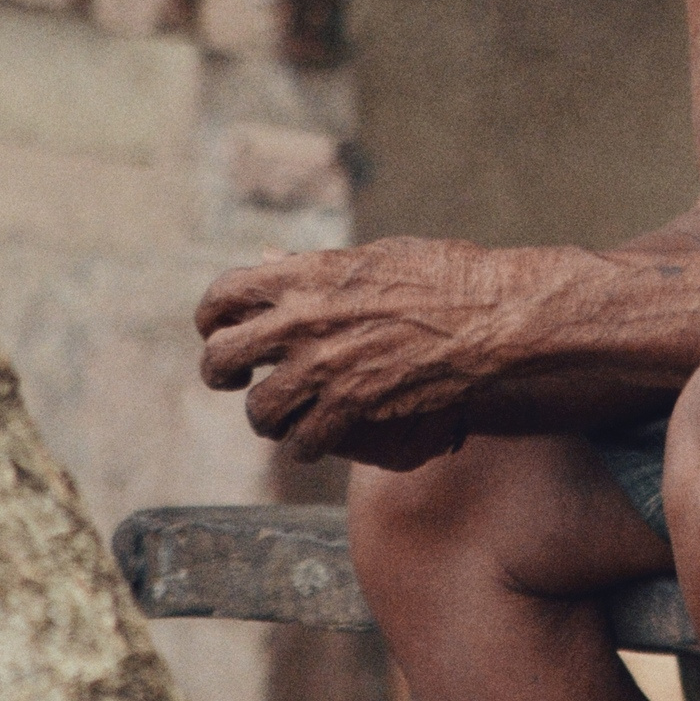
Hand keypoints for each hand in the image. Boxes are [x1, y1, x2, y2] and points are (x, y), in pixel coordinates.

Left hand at [195, 237, 505, 460]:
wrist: (488, 313)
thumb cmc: (439, 274)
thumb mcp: (370, 255)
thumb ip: (312, 266)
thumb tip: (267, 261)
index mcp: (304, 274)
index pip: (224, 296)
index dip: (211, 317)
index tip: (218, 329)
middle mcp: (303, 320)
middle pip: (222, 358)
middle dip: (221, 373)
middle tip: (236, 380)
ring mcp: (325, 366)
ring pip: (259, 410)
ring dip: (266, 417)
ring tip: (279, 417)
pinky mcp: (353, 405)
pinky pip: (304, 440)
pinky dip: (305, 445)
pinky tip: (315, 440)